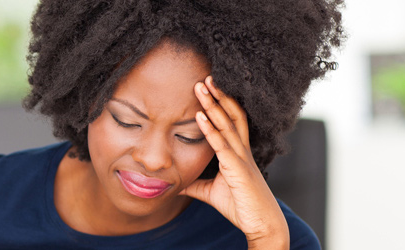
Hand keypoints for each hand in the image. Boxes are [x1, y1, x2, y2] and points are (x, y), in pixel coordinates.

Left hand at [180, 76, 288, 248]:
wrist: (262, 225)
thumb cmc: (241, 207)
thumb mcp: (211, 193)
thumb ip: (195, 185)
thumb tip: (176, 184)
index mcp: (237, 152)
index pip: (230, 121)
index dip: (220, 103)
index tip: (208, 87)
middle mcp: (241, 150)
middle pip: (230, 115)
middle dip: (218, 95)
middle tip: (204, 77)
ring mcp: (241, 158)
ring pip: (227, 124)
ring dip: (213, 104)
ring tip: (201, 86)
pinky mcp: (237, 169)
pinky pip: (221, 145)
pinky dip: (210, 130)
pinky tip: (199, 116)